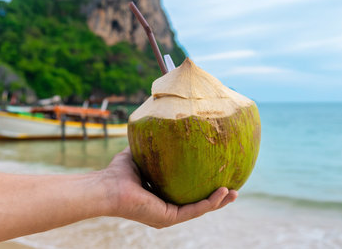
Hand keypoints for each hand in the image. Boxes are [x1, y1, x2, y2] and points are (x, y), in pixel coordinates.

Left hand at [101, 147, 237, 227]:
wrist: (106, 186)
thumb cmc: (118, 172)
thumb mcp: (141, 154)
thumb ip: (153, 143)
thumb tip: (162, 124)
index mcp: (162, 195)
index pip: (188, 192)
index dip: (204, 186)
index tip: (218, 175)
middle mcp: (167, 207)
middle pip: (198, 203)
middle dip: (217, 198)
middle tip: (234, 188)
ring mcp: (168, 214)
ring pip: (200, 209)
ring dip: (218, 202)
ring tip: (235, 192)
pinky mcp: (168, 218)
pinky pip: (194, 210)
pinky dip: (209, 202)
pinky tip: (222, 192)